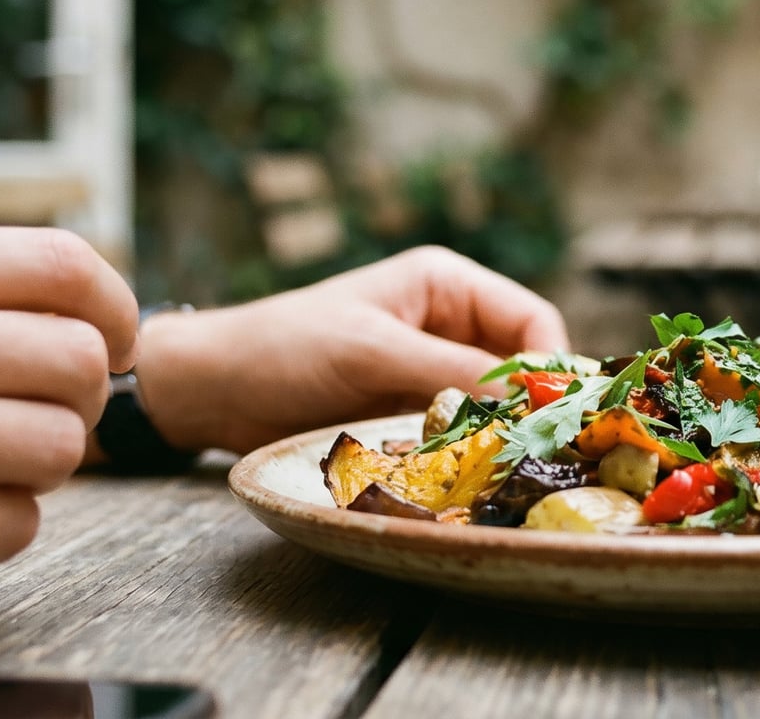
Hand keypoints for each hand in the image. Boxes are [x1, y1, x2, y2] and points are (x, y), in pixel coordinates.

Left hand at [134, 247, 569, 453]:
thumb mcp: (371, 351)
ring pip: (493, 408)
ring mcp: (431, 372)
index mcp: (447, 285)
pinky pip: (460, 435)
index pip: (531, 321)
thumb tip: (525, 398)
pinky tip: (459, 473)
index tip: (547, 415)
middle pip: (519, 368)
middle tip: (525, 450)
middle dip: (522, 407)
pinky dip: (463, 454)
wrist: (212, 389)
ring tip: (490, 465)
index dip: (547, 366)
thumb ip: (450, 369)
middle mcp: (449, 325)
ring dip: (492, 435)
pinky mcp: (411, 413)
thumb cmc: (284, 348)